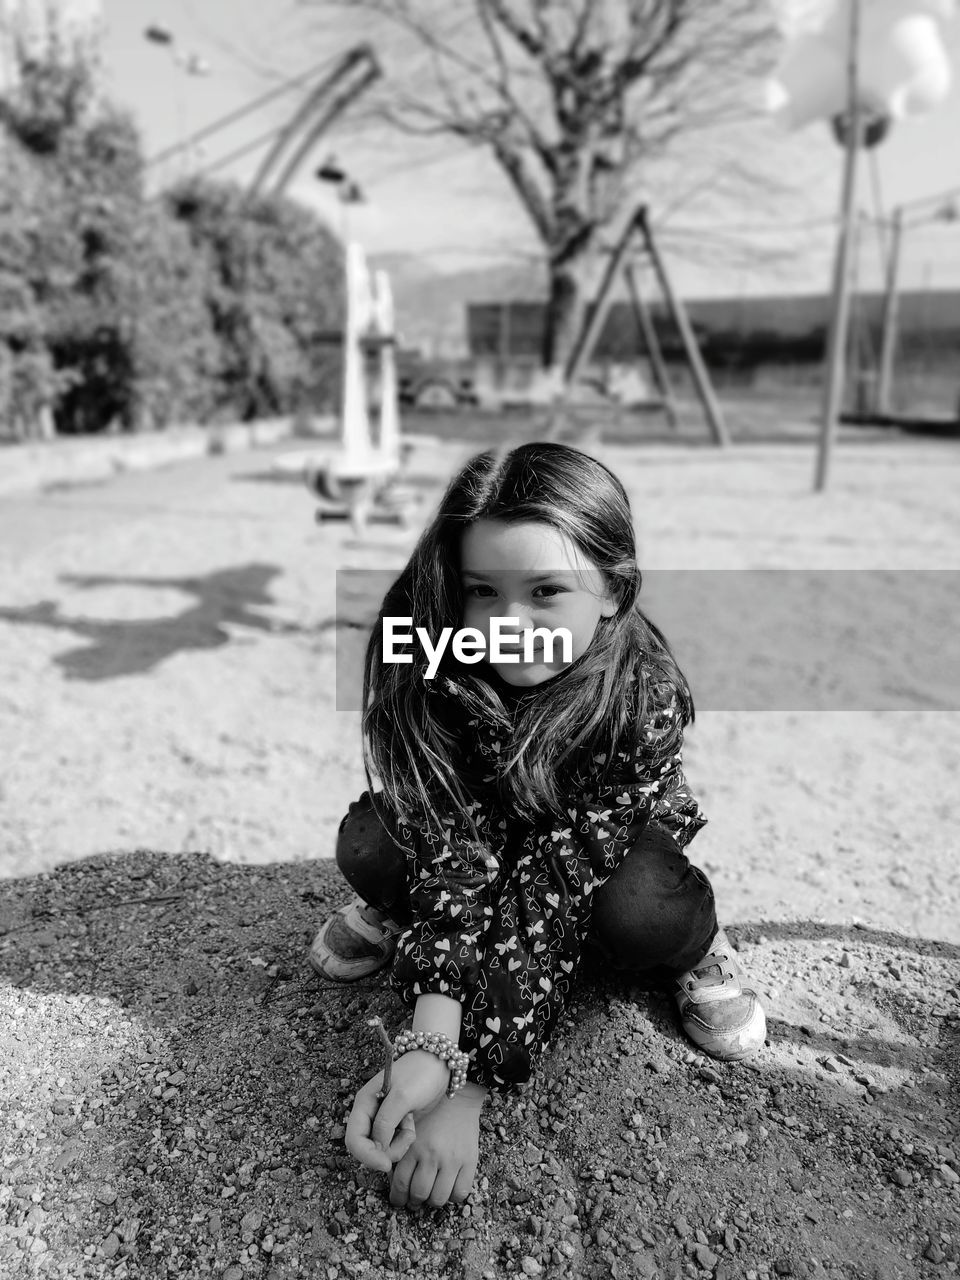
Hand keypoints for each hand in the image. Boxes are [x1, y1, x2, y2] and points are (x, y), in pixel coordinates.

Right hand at [345, 1051, 449, 1173]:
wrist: (438, 1064)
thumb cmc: (420, 1074)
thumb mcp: (402, 1096)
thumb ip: (386, 1122)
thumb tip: (377, 1146)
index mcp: (364, 1103)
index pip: (354, 1140)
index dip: (366, 1156)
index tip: (386, 1165)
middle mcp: (369, 1113)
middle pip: (366, 1148)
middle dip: (385, 1152)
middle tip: (406, 1139)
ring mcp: (381, 1120)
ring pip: (380, 1149)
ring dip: (397, 1145)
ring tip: (410, 1126)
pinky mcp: (394, 1124)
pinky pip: (392, 1144)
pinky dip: (402, 1141)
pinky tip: (411, 1125)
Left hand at [390, 1082, 486, 1209]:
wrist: (457, 1095)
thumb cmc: (428, 1111)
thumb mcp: (407, 1127)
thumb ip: (398, 1151)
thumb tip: (393, 1179)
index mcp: (413, 1145)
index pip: (400, 1183)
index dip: (397, 1197)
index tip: (398, 1198)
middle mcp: (431, 1154)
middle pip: (419, 1194)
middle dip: (414, 1201)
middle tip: (414, 1198)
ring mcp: (452, 1159)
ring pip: (438, 1198)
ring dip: (432, 1200)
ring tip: (431, 1193)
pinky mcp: (470, 1160)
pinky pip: (460, 1193)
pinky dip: (452, 1196)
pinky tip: (448, 1186)